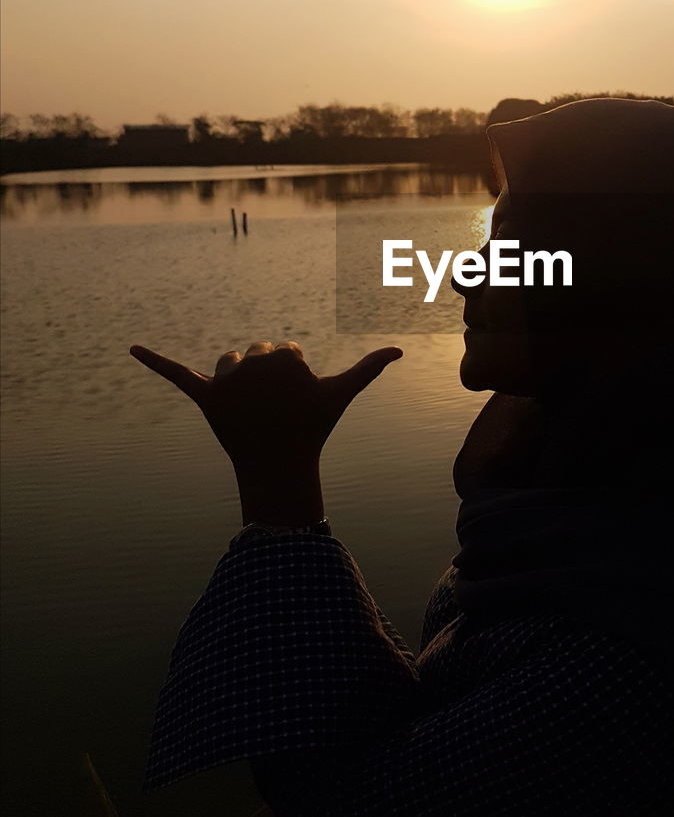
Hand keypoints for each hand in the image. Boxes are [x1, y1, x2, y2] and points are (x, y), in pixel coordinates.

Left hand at [130, 340, 402, 524]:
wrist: (280, 468)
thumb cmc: (313, 429)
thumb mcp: (341, 396)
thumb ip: (368, 368)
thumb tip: (399, 350)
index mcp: (284, 356)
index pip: (285, 353)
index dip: (293, 381)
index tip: (296, 404)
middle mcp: (253, 363)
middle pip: (257, 355)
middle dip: (265, 379)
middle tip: (274, 411)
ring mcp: (227, 381)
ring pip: (229, 363)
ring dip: (237, 380)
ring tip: (251, 410)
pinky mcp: (204, 397)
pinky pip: (177, 374)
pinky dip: (153, 360)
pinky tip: (130, 348)